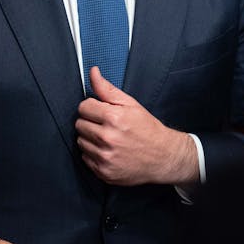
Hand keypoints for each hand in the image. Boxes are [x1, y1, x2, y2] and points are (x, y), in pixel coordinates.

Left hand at [75, 67, 197, 185]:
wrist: (164, 157)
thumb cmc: (148, 129)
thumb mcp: (130, 104)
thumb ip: (107, 89)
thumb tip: (93, 72)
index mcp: (113, 118)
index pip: (83, 107)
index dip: (93, 108)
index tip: (102, 112)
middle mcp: (107, 138)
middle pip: (79, 125)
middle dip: (90, 123)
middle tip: (107, 126)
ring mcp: (105, 157)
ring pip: (80, 142)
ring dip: (90, 139)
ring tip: (108, 139)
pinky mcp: (103, 172)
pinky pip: (85, 158)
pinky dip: (93, 154)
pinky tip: (108, 151)